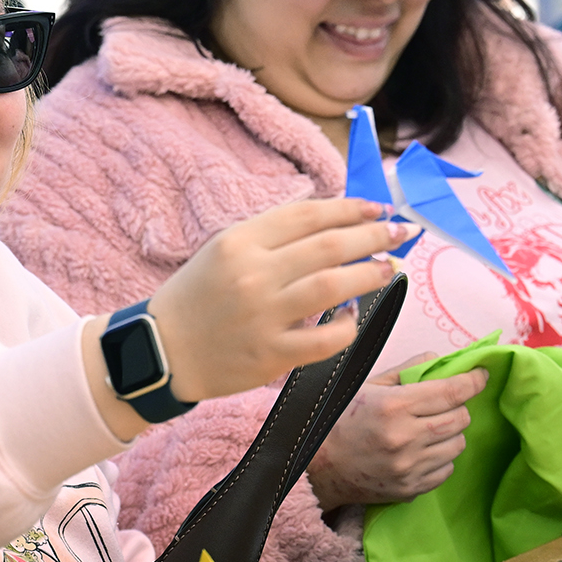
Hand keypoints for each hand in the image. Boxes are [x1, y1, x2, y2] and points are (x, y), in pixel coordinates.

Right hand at [81, 198, 407, 440]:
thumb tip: (330, 220)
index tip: (378, 207)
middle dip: (375, 235)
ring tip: (389, 268)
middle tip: (400, 232)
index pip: (308, 215)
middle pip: (329, 246)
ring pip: (334, 287)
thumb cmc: (196, 298)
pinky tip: (353, 316)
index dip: (351, 208)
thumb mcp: (222, 251)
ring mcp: (263, 316)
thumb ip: (270, 235)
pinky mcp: (271, 355)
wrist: (161, 352)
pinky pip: (325, 339)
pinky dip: (347, 326)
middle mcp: (253, 274)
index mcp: (239, 242)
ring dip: (371, 274)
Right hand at [305, 355, 487, 511]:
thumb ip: (406, 371)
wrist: (317, 468)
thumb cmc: (340, 421)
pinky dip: (441, 458)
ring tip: (429, 430)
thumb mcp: (367, 386)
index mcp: (394, 406)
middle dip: (458, 407)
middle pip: (460, 418)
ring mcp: (408, 467)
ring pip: (457, 444)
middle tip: (443, 404)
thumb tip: (441, 362)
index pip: (451, 392)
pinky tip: (421, 452)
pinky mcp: (410, 489)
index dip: (473, 381)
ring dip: (450, 434)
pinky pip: (446, 470)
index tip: (480, 375)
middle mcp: (405, 438)